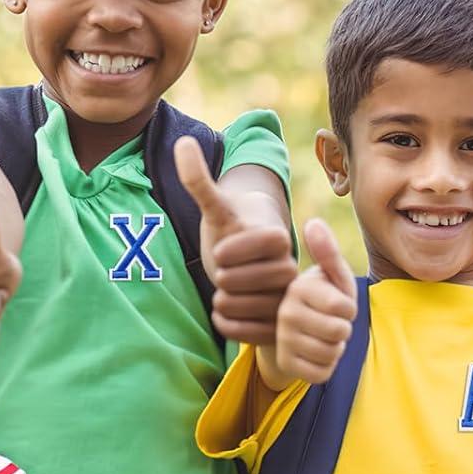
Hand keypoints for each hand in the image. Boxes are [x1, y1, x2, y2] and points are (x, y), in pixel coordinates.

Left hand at [175, 137, 296, 343]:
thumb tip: (183, 142)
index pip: (245, 247)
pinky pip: (248, 330)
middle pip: (242, 279)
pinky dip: (229, 323)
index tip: (222, 248)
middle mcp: (290, 268)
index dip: (227, 249)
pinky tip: (222, 312)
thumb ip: (199, 179)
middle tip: (222, 272)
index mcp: (278, 237)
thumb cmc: (231, 230)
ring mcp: (285, 298)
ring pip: (246, 305)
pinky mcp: (277, 325)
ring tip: (223, 290)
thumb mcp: (215, 207)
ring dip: (225, 300)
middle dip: (224, 276)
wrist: (248, 261)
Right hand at [273, 219, 357, 383]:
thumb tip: (313, 222)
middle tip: (331, 322)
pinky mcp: (286, 364)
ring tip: (324, 337)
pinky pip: (322, 372)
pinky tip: (316, 354)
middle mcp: (287, 313)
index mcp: (299, 289)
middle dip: (343, 330)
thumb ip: (328, 252)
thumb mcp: (333, 276)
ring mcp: (284, 340)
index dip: (349, 309)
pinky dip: (327, 366)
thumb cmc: (325, 298)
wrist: (302, 331)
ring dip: (335, 348)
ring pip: (331, 353)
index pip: (343, 308)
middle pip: (339, 332)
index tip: (338, 304)